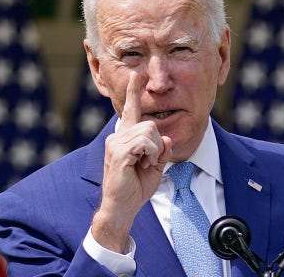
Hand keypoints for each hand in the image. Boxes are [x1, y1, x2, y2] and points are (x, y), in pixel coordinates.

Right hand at [91, 72, 172, 252]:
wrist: (122, 208)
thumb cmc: (136, 189)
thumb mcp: (155, 167)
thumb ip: (162, 151)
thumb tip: (167, 138)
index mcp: (126, 137)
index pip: (131, 111)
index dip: (134, 92)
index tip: (136, 75)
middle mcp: (118, 136)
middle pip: (150, 125)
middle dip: (158, 145)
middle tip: (149, 162)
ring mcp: (116, 143)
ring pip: (150, 132)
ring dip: (155, 152)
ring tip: (143, 165)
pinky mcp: (118, 152)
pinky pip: (145, 143)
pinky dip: (151, 155)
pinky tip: (143, 165)